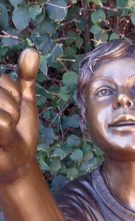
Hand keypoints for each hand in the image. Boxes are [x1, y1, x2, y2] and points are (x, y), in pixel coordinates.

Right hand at [0, 49, 39, 182]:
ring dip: (9, 123)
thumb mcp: (24, 101)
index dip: (15, 96)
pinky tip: (0, 140)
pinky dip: (5, 133)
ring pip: (3, 111)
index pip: (4, 80)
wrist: (19, 158)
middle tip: (11, 124)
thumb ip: (26, 77)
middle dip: (13, 110)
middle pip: (2, 93)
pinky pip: (1, 123)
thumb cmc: (20, 131)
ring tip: (5, 132)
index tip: (14, 109)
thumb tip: (32, 50)